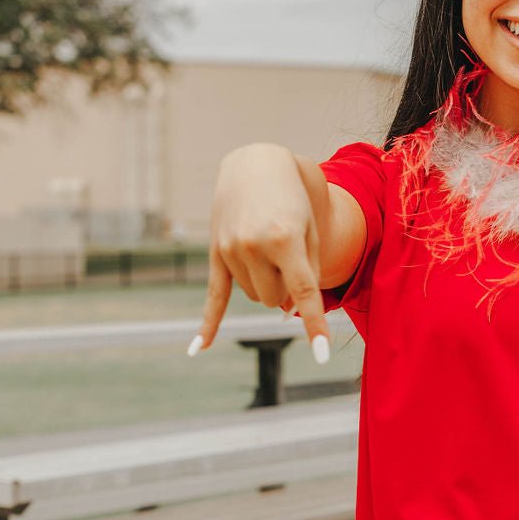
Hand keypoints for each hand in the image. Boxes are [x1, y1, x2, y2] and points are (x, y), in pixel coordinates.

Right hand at [191, 142, 330, 359]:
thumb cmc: (294, 201)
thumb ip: (307, 273)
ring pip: (256, 296)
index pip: (303, 292)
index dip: (315, 324)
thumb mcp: (311, 231)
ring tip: (269, 248)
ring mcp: (230, 250)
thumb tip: (287, 313)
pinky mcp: (216, 253)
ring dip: (267, 285)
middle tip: (290, 255)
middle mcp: (253, 245)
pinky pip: (213, 297)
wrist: (256, 165)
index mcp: (284, 238)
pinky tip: (196, 350)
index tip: (323, 354)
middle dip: (288, 289)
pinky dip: (207, 325)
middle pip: (276, 300)